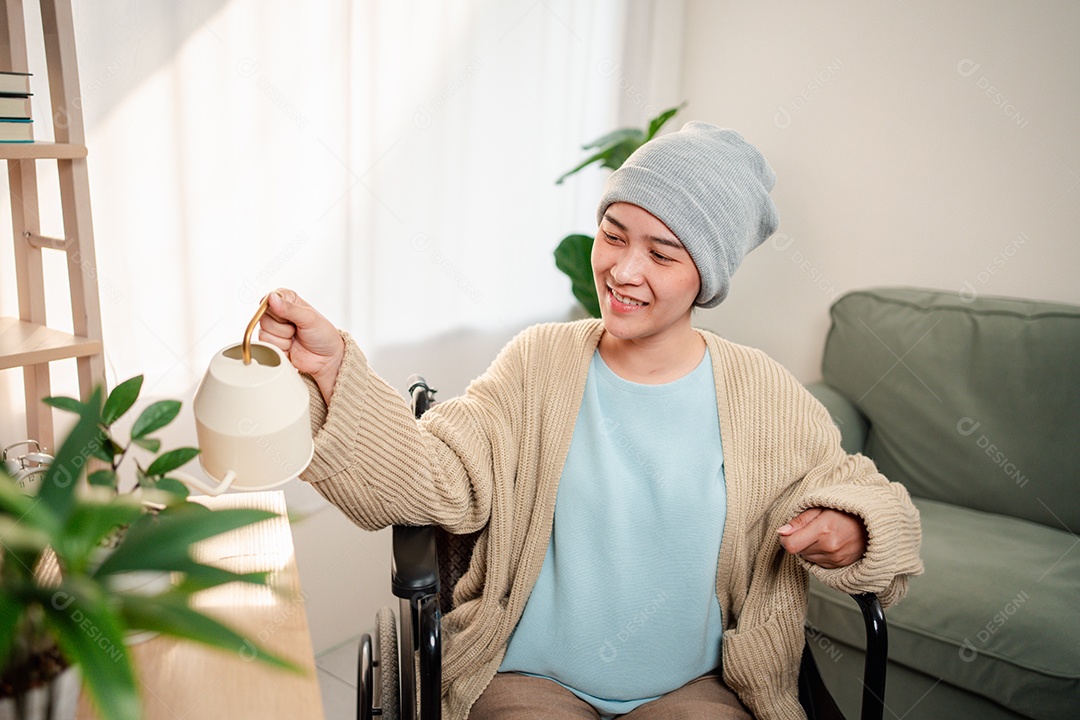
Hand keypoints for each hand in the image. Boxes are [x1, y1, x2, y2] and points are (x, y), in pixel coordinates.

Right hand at [259, 289, 344, 403]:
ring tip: (295, 338)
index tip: (291, 316)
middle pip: (263, 317)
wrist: (326, 358)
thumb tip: (271, 298)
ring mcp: (274, 329)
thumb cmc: (323, 335)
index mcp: (288, 300)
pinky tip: (291, 347)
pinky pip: (266, 345)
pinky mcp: (272, 344)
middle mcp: (278, 312)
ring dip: (283, 339)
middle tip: (296, 329)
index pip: (270, 298)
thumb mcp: (309, 318)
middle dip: (282, 327)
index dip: (278, 309)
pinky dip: (280, 348)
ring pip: (264, 332)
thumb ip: (290, 308)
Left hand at [778, 508, 867, 568]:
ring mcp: (836, 558)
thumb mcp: (820, 507)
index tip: (788, 532)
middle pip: (798, 552)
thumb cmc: (846, 512)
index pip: (791, 545)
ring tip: (822, 535)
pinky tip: (828, 543)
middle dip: (799, 541)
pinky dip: (819, 554)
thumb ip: (799, 521)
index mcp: (823, 530)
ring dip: (809, 548)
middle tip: (811, 529)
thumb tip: (782, 532)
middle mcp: (830, 547)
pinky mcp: (840, 564)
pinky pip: (818, 563)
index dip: (785, 538)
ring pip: (807, 557)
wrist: (871, 523)